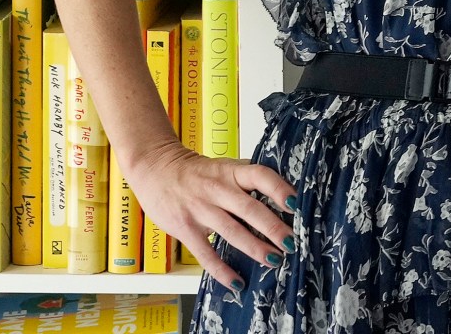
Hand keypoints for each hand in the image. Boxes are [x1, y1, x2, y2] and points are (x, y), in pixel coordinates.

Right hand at [122, 141, 299, 292]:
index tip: (296, 204)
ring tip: (274, 261)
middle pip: (250, 209)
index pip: (260, 176)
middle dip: (274, 228)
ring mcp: (200, 209)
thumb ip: (245, 179)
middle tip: (292, 243)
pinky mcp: (185, 228)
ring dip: (255, 248)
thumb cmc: (194, 171)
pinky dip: (222, 270)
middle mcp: (217, 189)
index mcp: (230, 172)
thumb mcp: (222, 167)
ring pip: (232, 232)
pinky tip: (237, 282)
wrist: (154, 168)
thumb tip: (281, 193)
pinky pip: (206, 253)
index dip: (279, 189)